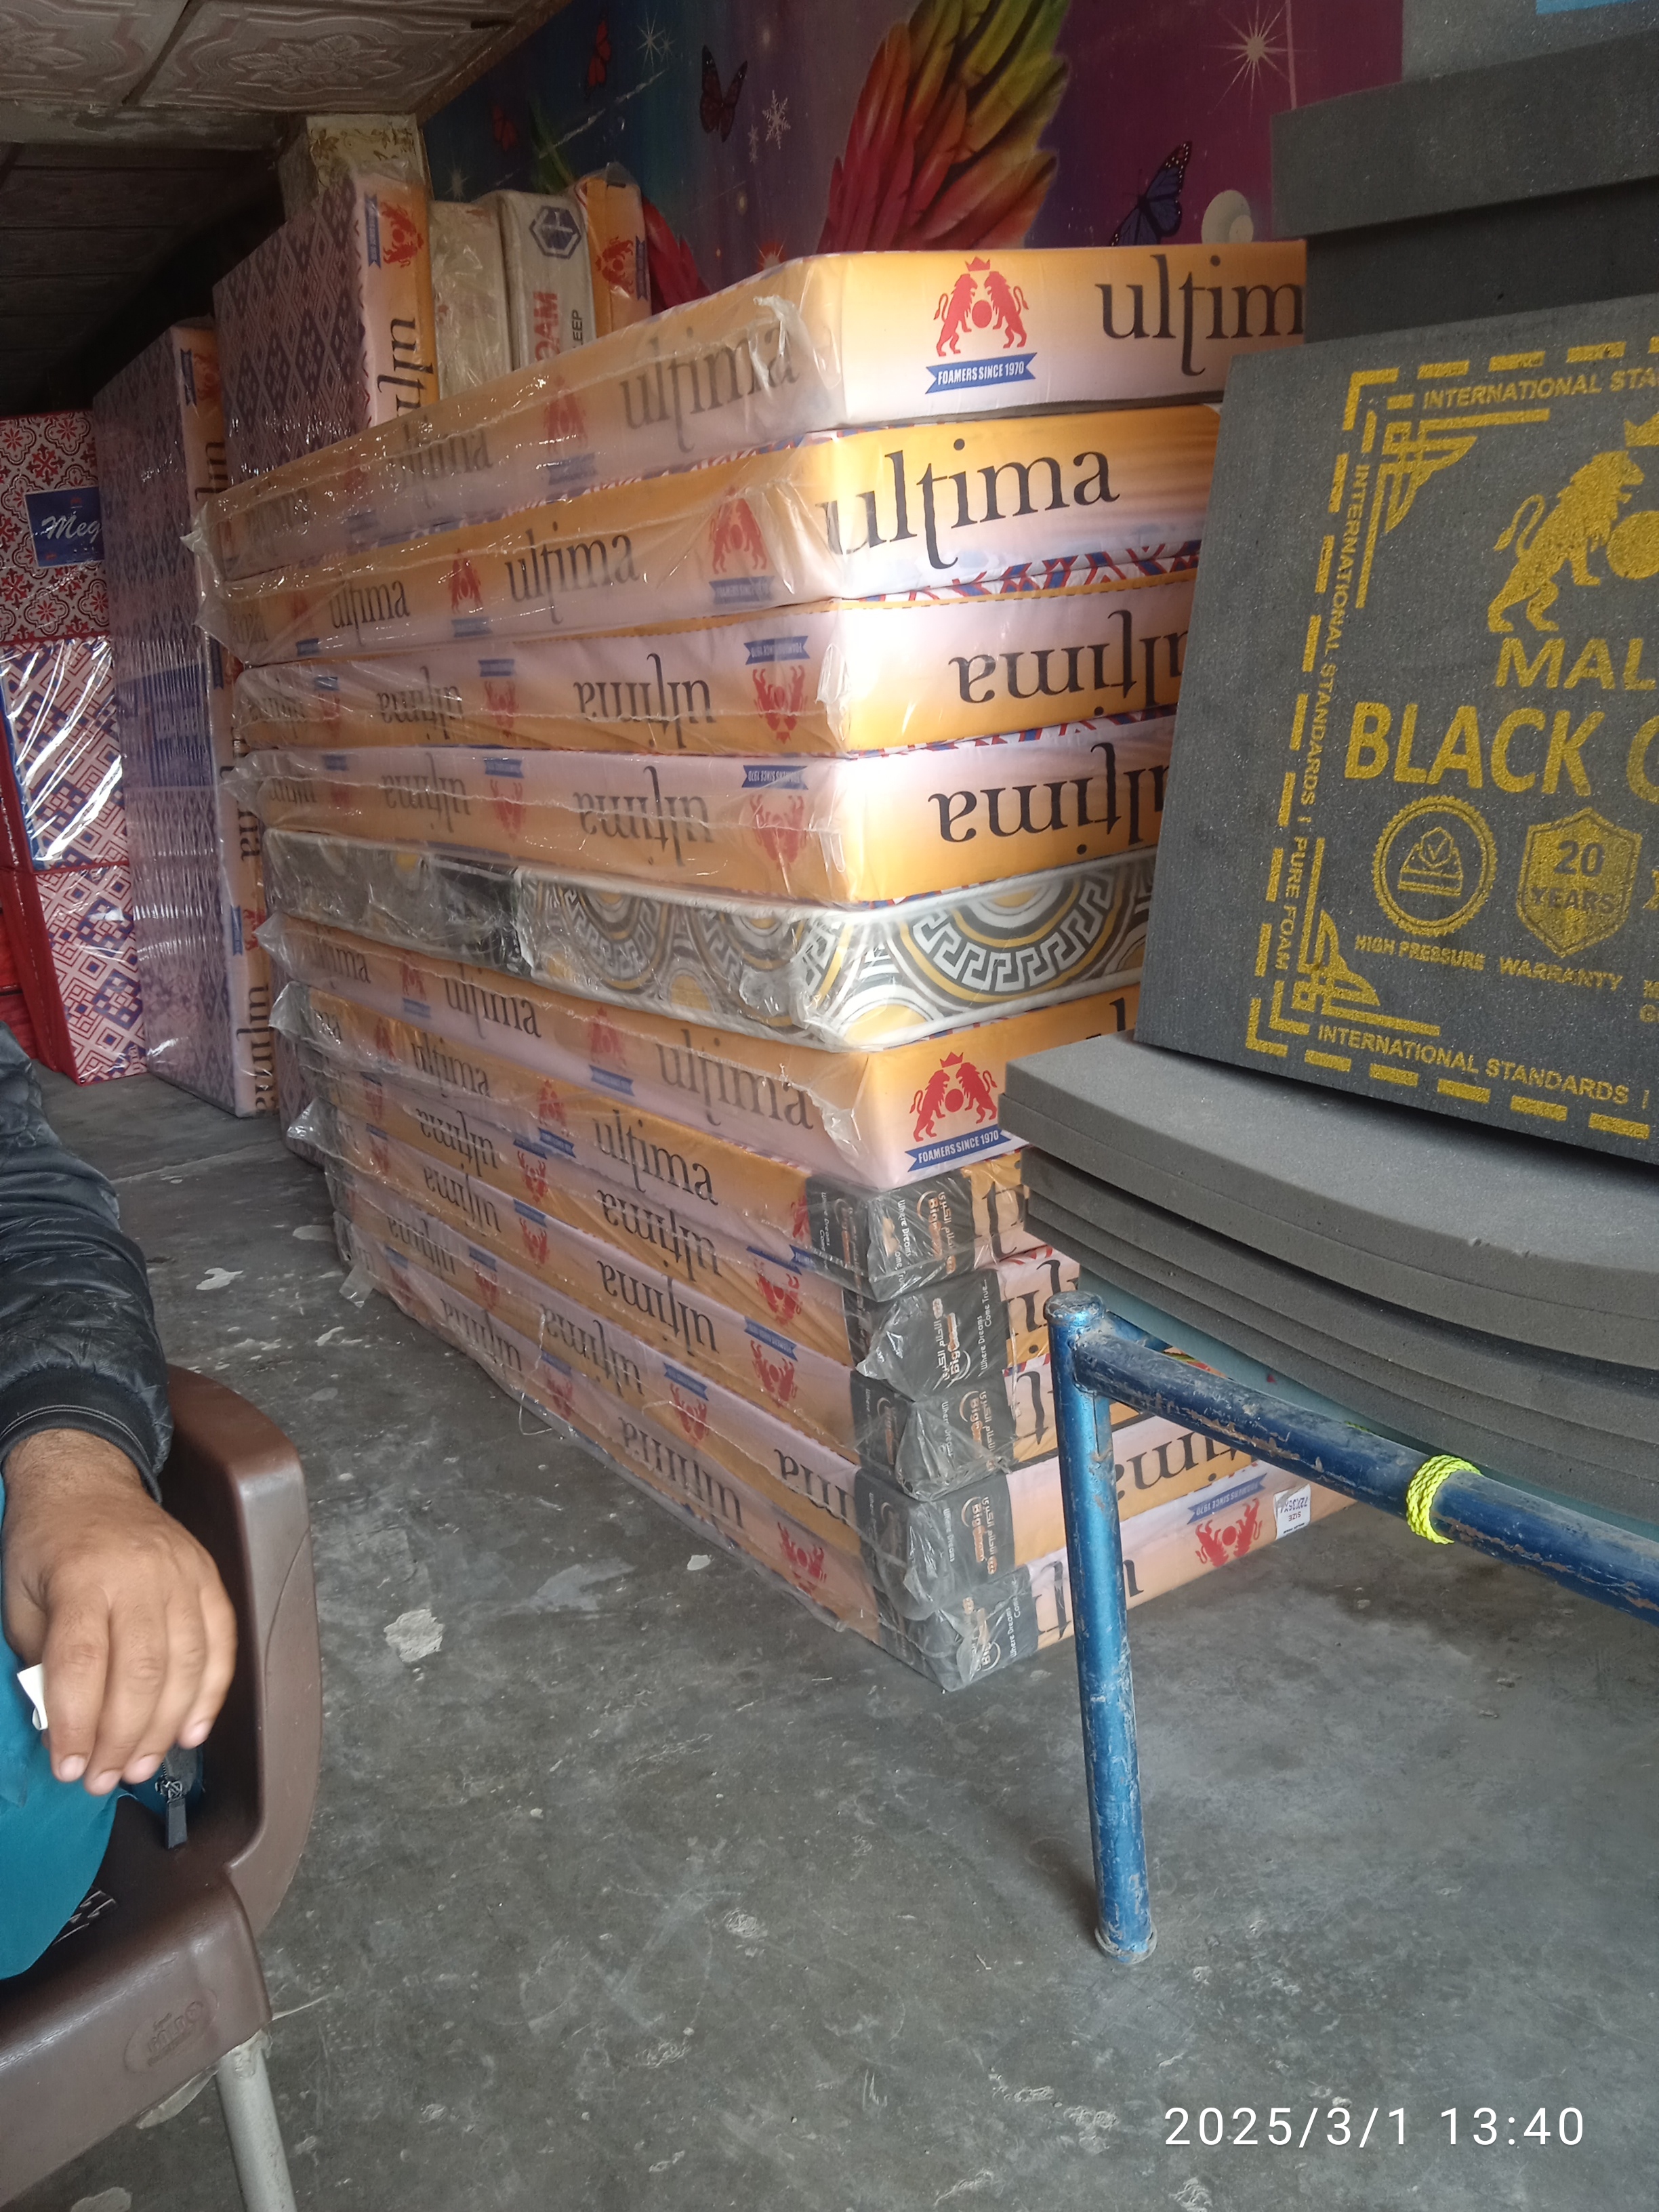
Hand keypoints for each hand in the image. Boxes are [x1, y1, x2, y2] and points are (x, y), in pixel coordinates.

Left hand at [2, 1429, 236, 1792]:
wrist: (87, 1481)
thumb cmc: (46, 1544)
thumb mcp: (20, 1598)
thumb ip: (42, 1659)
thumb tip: (65, 1726)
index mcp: (83, 1576)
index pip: (84, 1663)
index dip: (78, 1724)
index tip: (70, 1767)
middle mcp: (141, 1575)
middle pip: (142, 1672)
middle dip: (122, 1738)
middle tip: (103, 1779)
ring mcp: (182, 1574)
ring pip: (187, 1665)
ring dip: (166, 1728)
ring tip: (139, 1766)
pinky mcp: (208, 1577)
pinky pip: (221, 1645)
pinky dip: (211, 1695)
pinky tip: (191, 1731)